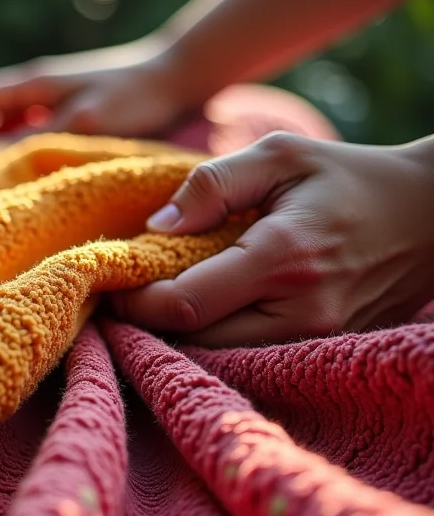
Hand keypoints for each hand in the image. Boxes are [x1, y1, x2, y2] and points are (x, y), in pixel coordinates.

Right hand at [0, 37, 184, 138]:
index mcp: (33, 84)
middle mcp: (37, 87)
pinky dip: (14, 146)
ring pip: (6, 120)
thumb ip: (40, 138)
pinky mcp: (71, 108)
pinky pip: (29, 127)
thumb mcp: (83, 122)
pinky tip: (17, 169)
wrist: (178, 75)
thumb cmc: (134, 97)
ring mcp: (54, 96)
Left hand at [114, 133, 433, 345]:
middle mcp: (299, 311)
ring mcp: (315, 339)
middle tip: (128, 300)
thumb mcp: (281, 155)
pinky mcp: (323, 350)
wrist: (433, 218)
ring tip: (161, 306)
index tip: (115, 289)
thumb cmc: (350, 178)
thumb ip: (213, 184)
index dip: (136, 304)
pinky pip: (250, 360)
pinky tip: (204, 318)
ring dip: (180, 338)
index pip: (184, 304)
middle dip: (150, 325)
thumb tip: (156, 227)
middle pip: (194, 342)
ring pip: (220, 359)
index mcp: (282, 256)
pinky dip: (216, 343)